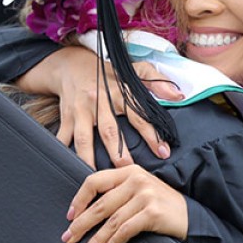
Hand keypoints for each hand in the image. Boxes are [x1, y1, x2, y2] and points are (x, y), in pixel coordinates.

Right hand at [16, 46, 183, 167]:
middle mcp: (99, 101)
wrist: (71, 65)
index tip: (163, 152)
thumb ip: (158, 82)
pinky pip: (63, 137)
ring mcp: (81, 111)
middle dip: (119, 154)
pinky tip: (68, 168)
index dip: (151, 134)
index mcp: (119, 92)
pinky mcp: (66, 117)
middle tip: (129, 171)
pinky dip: (64, 153)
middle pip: (110, 131)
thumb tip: (178, 96)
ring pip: (84, 139)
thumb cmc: (108, 72)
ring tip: (97, 176)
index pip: (139, 115)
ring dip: (90, 159)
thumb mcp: (135, 70)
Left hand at [60, 165, 187, 242]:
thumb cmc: (161, 205)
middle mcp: (137, 179)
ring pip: (111, 220)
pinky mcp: (153, 212)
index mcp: (129, 171)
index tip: (69, 217)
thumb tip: (85, 211)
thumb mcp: (140, 190)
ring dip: (95, 239)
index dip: (79, 200)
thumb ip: (118, 192)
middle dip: (81, 224)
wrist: (192, 216)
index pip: (95, 181)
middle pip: (100, 203)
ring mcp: (146, 195)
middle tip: (68, 238)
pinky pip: (125, 230)